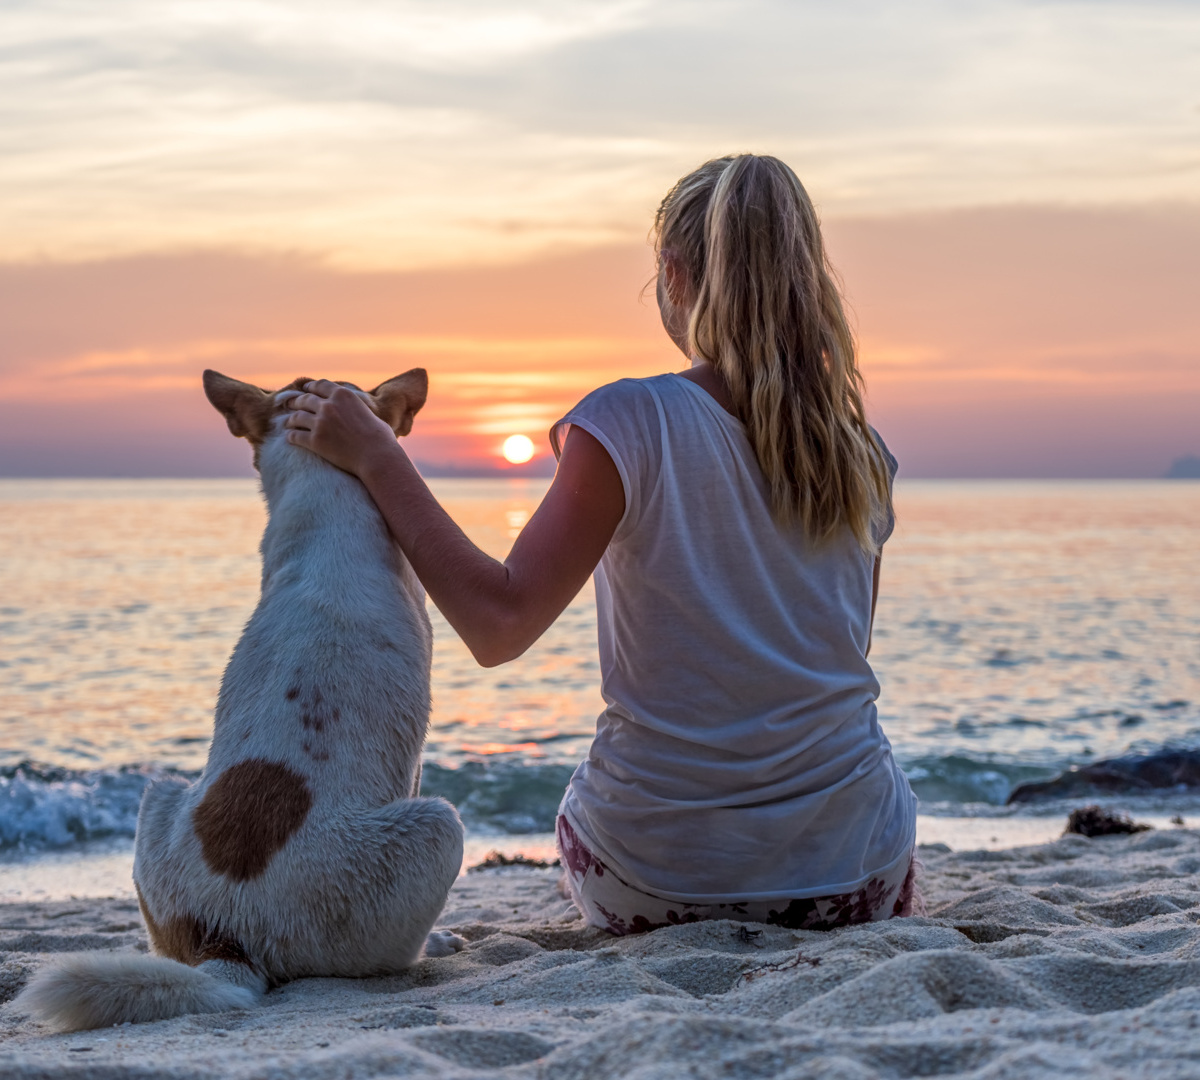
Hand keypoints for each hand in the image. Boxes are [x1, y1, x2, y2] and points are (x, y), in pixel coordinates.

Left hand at [283, 380, 398, 476]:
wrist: (377, 457)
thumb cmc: (380, 438)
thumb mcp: (369, 413)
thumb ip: (357, 408)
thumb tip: (358, 412)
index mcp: (343, 395)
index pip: (320, 386)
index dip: (310, 387)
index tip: (305, 390)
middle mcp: (329, 406)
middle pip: (305, 400)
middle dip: (296, 402)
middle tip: (291, 405)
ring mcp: (320, 423)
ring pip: (297, 417)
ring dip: (291, 419)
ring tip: (289, 423)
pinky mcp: (315, 441)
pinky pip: (295, 436)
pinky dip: (291, 436)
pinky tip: (290, 438)